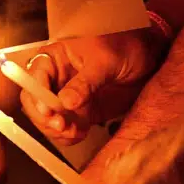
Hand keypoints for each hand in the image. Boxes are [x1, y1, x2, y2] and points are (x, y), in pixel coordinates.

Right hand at [17, 27, 166, 144]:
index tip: (48, 109)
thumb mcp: (105, 61)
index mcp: (56, 57)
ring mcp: (67, 97)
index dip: (36, 93)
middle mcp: (57, 78)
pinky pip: (65, 129)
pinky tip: (80, 134)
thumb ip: (86, 81)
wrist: (149, 59)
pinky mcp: (80, 113)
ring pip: (46, 118)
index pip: (34, 74)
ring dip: (55, 130)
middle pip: (33, 100)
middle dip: (43, 116)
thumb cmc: (125, 46)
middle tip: (60, 124)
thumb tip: (66, 101)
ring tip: (73, 131)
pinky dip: (68, 136)